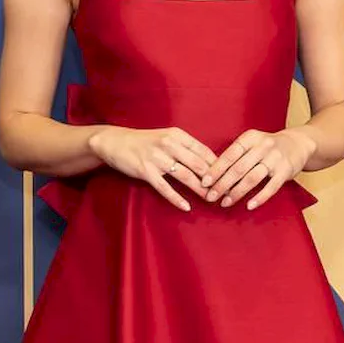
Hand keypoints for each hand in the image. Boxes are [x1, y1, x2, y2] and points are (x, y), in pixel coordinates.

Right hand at [88, 125, 217, 211]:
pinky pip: (165, 188)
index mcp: (177, 135)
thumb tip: (210, 163)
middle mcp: (169, 144)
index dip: (219, 165)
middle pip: (199, 165)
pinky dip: (177, 199)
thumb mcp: (167, 138)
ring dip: (200, 190)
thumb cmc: (145, 142)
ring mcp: (157, 158)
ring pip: (185, 176)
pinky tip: (186, 207)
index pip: (204, 151)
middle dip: (213, 180)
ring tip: (211, 200)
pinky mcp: (145, 171)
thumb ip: (186, 148)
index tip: (229, 178)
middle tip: (224, 192)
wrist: (115, 142)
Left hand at [199, 127, 317, 210]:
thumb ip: (235, 155)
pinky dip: (259, 198)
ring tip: (225, 203)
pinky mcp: (285, 171)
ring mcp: (275, 159)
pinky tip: (249, 206)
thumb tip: (212, 174)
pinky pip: (271, 187)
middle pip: (238, 168)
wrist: (298, 144)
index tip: (204, 182)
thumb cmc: (268, 147)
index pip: (229, 154)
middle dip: (222, 184)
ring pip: (252, 178)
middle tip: (210, 197)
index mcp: (250, 138)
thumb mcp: (252, 143)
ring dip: (237, 192)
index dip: (216, 169)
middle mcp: (263, 146)